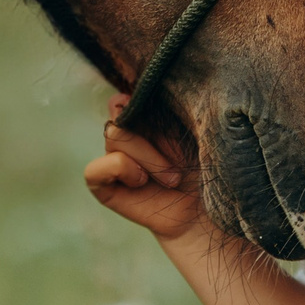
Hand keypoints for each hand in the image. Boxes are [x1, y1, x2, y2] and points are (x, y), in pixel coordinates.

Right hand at [83, 102, 207, 243]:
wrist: (209, 212)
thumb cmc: (210, 169)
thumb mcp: (196, 130)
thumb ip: (165, 109)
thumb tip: (122, 96)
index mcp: (149, 114)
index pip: (131, 92)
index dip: (143, 99)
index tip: (172, 116)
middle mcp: (129, 132)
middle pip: (121, 109)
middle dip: (152, 135)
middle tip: (179, 165)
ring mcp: (115, 156)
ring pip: (113, 135)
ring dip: (146, 157)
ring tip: (171, 179)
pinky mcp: (104, 184)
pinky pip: (94, 169)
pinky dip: (120, 169)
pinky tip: (142, 182)